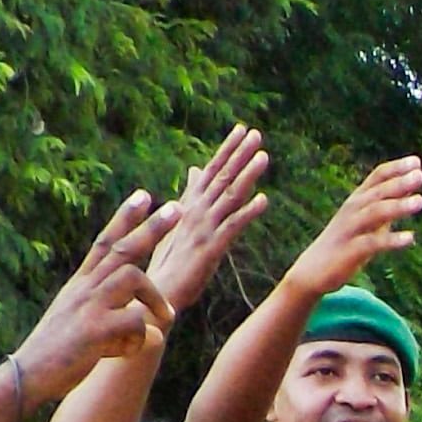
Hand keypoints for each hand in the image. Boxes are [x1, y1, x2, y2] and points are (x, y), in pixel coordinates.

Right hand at [12, 191, 179, 402]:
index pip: (105, 242)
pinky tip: (132, 351)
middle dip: (153, 228)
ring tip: (168, 317)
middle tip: (178, 209)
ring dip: (156, 296)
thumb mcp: (84, 328)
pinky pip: (135, 321)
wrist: (28, 376)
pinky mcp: (95, 330)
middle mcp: (85, 288)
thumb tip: (149, 329)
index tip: (144, 195)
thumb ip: (115, 321)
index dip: (125, 218)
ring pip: (133, 277)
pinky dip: (143, 337)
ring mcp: (90, 307)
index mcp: (81, 285)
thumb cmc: (57, 356)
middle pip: (123, 248)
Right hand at [145, 127, 274, 316]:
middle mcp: (196, 211)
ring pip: (229, 196)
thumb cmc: (168, 259)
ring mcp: (204, 228)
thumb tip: (194, 170)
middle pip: (221, 177)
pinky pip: (233, 226)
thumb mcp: (177, 221)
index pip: (210, 170)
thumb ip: (190, 194)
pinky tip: (264, 200)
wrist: (156, 291)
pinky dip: (248, 212)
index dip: (227, 149)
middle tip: (256, 133)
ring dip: (247, 175)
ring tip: (263, 156)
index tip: (240, 129)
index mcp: (189, 204)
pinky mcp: (211, 248)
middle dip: (239, 153)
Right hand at [283, 156, 421, 298]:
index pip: (376, 177)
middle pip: (377, 192)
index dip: (395, 169)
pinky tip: (410, 238)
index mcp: (357, 201)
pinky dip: (391, 240)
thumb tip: (411, 186)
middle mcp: (352, 210)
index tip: (416, 161)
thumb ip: (388, 204)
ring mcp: (349, 230)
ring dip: (397, 206)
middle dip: (398, 183)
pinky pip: (372, 243)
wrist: (311, 272)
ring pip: (374, 213)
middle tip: (420, 175)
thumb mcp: (367, 221)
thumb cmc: (344, 244)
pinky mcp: (349, 252)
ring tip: (420, 201)